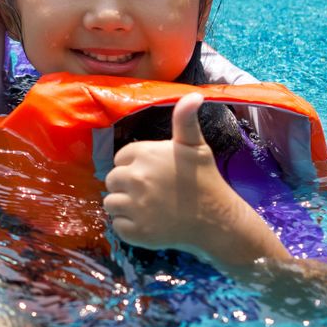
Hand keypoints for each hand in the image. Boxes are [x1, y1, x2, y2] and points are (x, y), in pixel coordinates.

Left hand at [103, 92, 239, 255]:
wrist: (216, 219)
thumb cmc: (205, 179)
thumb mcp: (195, 145)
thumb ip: (185, 119)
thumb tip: (193, 94)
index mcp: (146, 154)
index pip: (120, 158)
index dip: (134, 164)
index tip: (152, 172)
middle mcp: (136, 178)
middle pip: (112, 180)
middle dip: (126, 184)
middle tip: (150, 191)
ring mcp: (134, 207)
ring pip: (111, 203)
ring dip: (124, 205)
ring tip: (146, 206)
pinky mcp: (135, 232)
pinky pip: (117, 225)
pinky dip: (129, 226)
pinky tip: (148, 222)